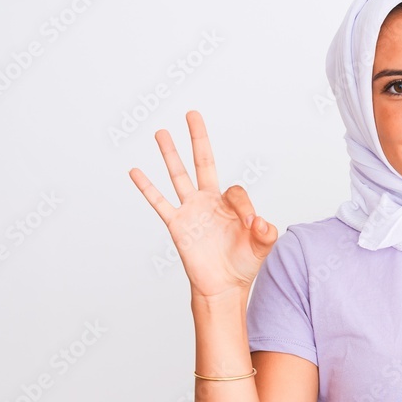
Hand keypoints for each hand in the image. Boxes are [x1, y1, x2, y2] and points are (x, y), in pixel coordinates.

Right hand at [128, 110, 276, 299]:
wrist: (223, 286)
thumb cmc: (243, 265)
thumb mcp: (262, 247)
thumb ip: (266, 233)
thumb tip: (259, 222)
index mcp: (231, 205)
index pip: (236, 191)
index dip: (244, 207)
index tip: (251, 225)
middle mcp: (210, 202)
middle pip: (203, 162)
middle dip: (198, 139)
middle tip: (192, 114)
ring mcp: (192, 211)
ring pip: (179, 176)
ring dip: (170, 154)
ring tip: (161, 132)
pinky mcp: (178, 225)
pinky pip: (160, 203)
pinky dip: (148, 188)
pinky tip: (136, 171)